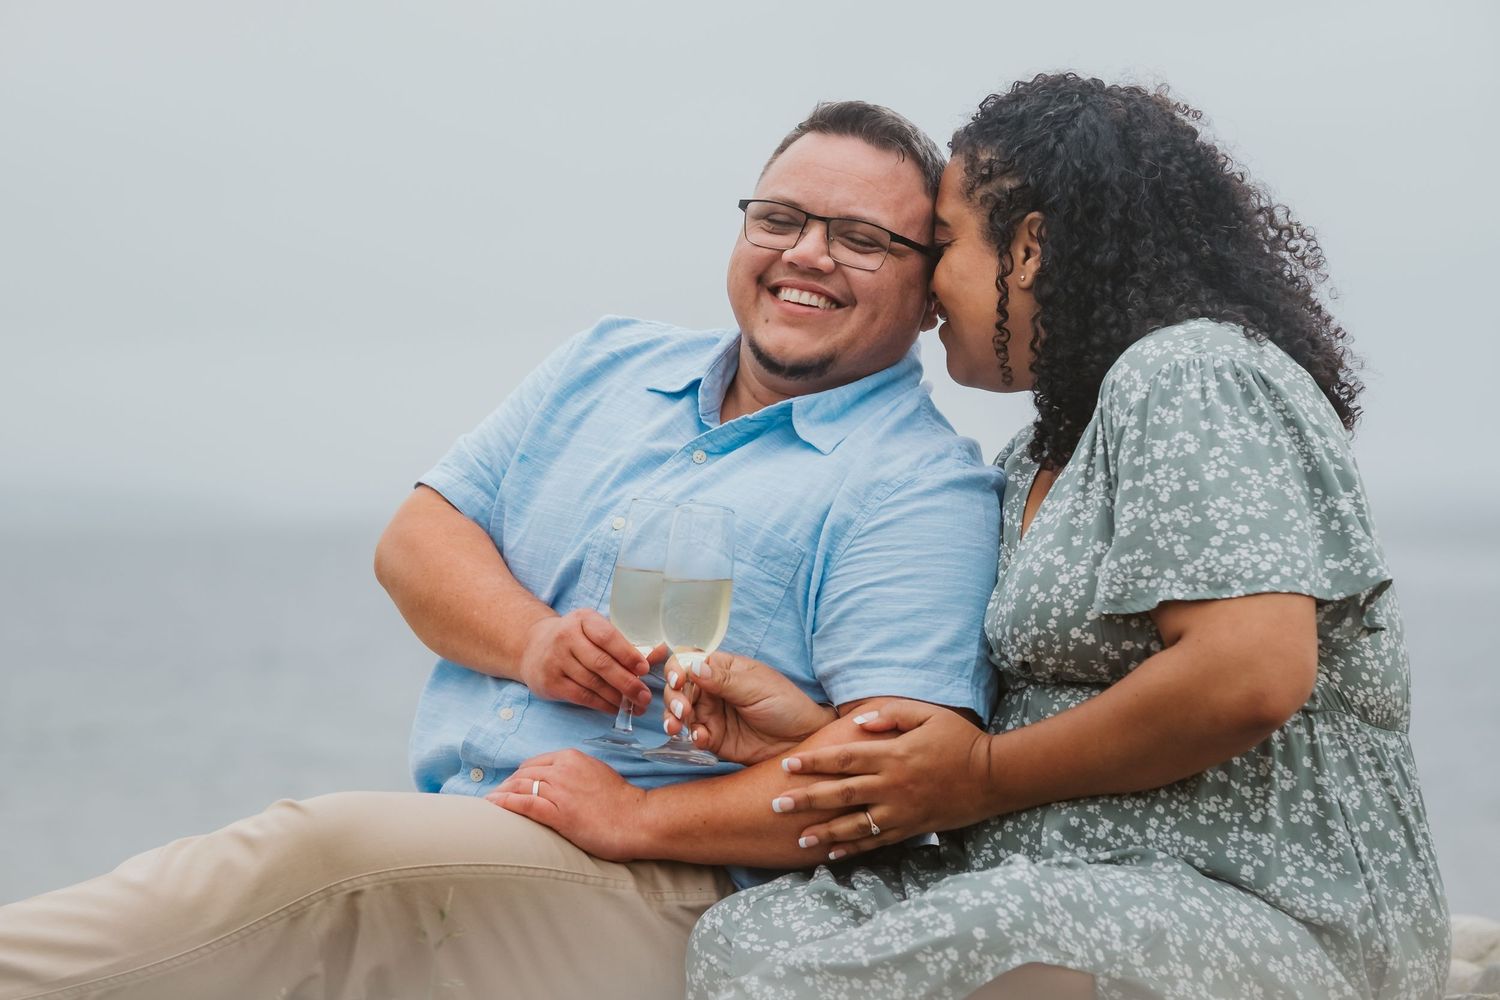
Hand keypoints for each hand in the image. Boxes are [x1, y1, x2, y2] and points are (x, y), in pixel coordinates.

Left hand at [487, 749, 645, 861]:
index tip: (511, 785)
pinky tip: (493, 805)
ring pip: (520, 786)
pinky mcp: (558, 812)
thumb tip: (561, 785)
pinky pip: (524, 803)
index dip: (519, 775)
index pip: (535, 763)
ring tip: (489, 803)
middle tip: (496, 797)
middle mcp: (562, 769)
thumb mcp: (597, 775)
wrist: (638, 818)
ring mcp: (559, 790)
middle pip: (524, 773)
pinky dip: (505, 803)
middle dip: (507, 784)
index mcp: (572, 758)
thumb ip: (576, 775)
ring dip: (501, 794)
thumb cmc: (621, 802)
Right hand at [517, 609, 651, 714]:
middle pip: (601, 663)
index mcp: (583, 619)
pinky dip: (601, 704)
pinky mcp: (550, 682)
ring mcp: (555, 660)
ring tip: (634, 705)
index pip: (607, 637)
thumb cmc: (576, 639)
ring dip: (617, 697)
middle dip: (627, 683)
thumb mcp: (594, 630)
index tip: (645, 669)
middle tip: (644, 697)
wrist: (533, 647)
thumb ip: (624, 642)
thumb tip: (659, 654)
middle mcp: (566, 637)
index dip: (628, 654)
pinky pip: (581, 696)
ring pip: (592, 683)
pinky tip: (614, 707)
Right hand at [662, 651, 834, 764]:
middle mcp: (713, 691)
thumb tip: (693, 665)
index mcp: (723, 670)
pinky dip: (692, 736)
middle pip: (679, 688)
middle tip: (682, 710)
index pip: (690, 661)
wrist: (804, 740)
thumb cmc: (787, 704)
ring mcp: (713, 715)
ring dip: (674, 718)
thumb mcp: (756, 688)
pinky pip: (695, 736)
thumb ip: (723, 680)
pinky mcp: (715, 739)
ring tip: (678, 727)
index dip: (678, 669)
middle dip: (674, 698)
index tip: (679, 681)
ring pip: (680, 713)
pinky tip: (701, 738)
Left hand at [769, 700, 996, 860]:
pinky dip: (854, 849)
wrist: (993, 777)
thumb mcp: (928, 714)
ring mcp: (901, 811)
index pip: (844, 758)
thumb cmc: (960, 740)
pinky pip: (878, 842)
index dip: (814, 763)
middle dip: (806, 800)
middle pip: (841, 794)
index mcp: (893, 754)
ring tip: (799, 836)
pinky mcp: (912, 828)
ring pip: (855, 824)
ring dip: (825, 831)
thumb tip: (859, 720)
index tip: (787, 767)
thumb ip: (892, 713)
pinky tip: (833, 854)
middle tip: (777, 806)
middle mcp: (892, 785)